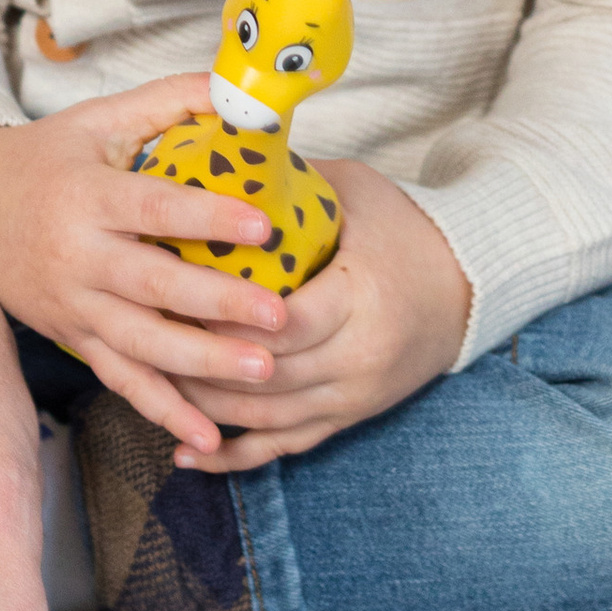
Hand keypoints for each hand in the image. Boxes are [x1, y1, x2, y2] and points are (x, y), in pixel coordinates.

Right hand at [0, 82, 289, 454]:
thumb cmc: (47, 156)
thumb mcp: (101, 118)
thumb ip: (170, 100)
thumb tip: (237, 83)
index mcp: (87, 196)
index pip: (154, 207)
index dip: (207, 216)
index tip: (264, 225)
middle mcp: (77, 256)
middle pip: (154, 286)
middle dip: (219, 305)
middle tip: (280, 318)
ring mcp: (73, 305)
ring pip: (141, 344)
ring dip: (202, 365)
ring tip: (262, 373)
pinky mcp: (72, 338)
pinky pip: (121, 380)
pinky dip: (163, 411)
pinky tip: (208, 438)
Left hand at [167, 158, 470, 470]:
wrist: (464, 287)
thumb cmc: (402, 229)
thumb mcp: (353, 192)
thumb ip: (288, 184)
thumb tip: (214, 154)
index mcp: (360, 300)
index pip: (284, 324)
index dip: (227, 320)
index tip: (175, 298)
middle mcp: (358, 359)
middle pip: (266, 377)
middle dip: (200, 362)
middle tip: (146, 337)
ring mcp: (352, 397)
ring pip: (266, 418)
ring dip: (205, 407)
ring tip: (151, 383)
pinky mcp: (346, 419)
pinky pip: (283, 448)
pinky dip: (234, 456)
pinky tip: (188, 455)